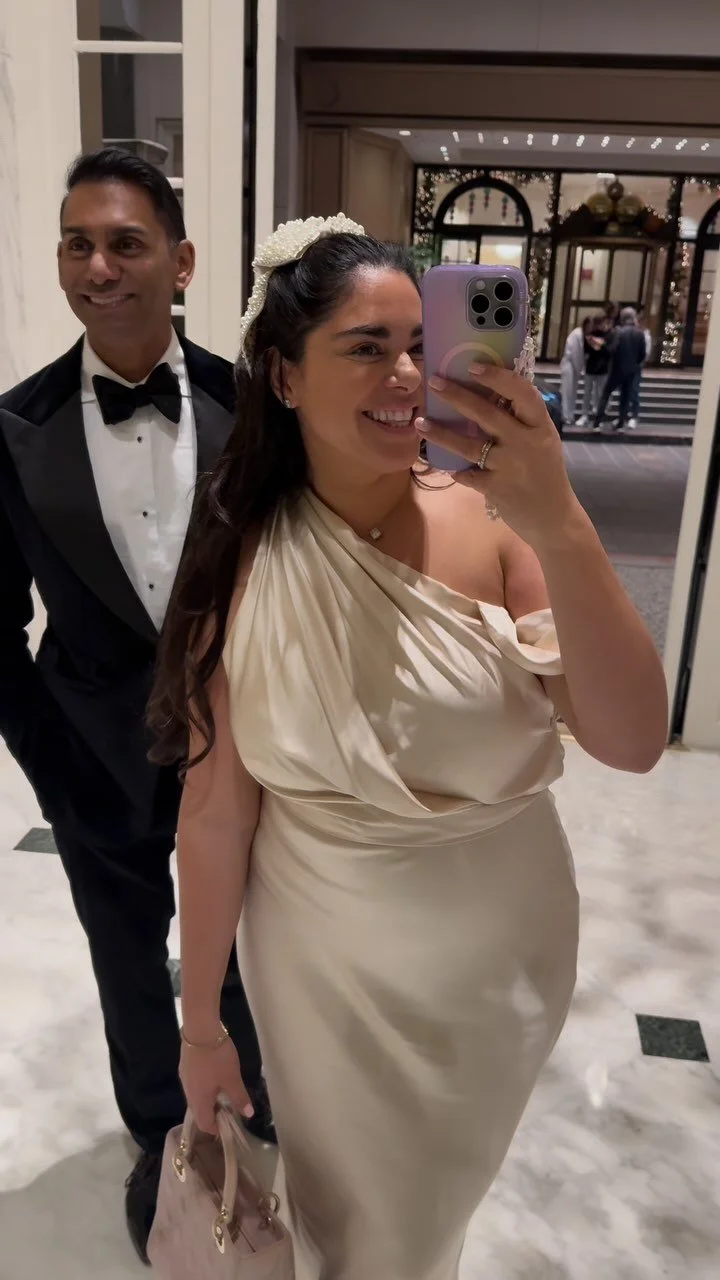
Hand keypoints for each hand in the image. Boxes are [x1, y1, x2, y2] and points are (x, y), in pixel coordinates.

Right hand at [180, 1036, 252, 1134]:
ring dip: (208, 1101)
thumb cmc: (217, 1057)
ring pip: (195, 1098)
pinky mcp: (184, 1068)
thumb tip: (248, 1114)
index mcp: (199, 1100)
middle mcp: (188, 1093)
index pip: (204, 1124)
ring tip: (223, 1092)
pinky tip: (213, 1077)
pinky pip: (194, 1086)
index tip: (229, 1124)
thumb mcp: (232, 1078)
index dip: (216, 1129)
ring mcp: (184, 1079)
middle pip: (199, 1112)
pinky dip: (203, 1088)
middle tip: (229, 1108)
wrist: (199, 1030)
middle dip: (213, 1115)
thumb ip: (239, 1098)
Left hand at [417, 364, 577, 548]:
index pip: (522, 393)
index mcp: (540, 426)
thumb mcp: (543, 442)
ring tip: (420, 423)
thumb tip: (493, 392)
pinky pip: (467, 475)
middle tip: (434, 381)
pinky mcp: (495, 488)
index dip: (497, 377)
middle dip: (457, 395)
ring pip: (468, 445)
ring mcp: (509, 466)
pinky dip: (455, 470)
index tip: (473, 366)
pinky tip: (443, 464)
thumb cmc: (546, 474)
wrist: (553, 517)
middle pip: (486, 413)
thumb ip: (523, 421)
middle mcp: (525, 443)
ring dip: (441, 433)